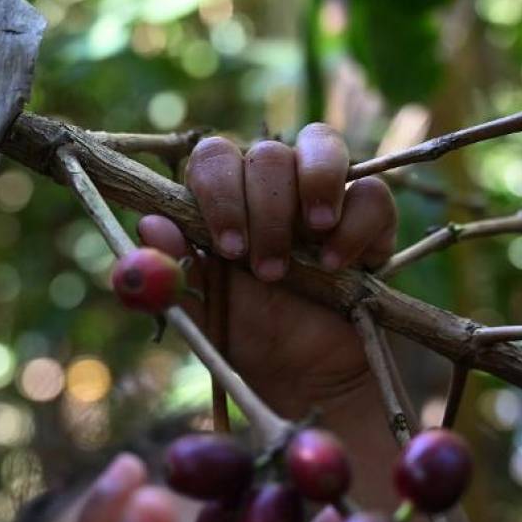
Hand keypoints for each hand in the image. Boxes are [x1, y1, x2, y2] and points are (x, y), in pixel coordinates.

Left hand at [137, 124, 397, 417]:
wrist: (309, 377)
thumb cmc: (250, 334)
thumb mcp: (206, 312)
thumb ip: (178, 269)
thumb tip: (148, 224)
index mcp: (226, 197)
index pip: (215, 157)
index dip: (219, 190)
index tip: (228, 247)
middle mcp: (273, 186)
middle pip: (268, 152)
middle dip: (267, 209)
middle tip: (268, 269)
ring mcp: (324, 195)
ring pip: (322, 144)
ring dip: (315, 187)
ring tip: (312, 238)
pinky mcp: (370, 217)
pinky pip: (372, 193)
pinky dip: (355, 224)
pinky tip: (338, 264)